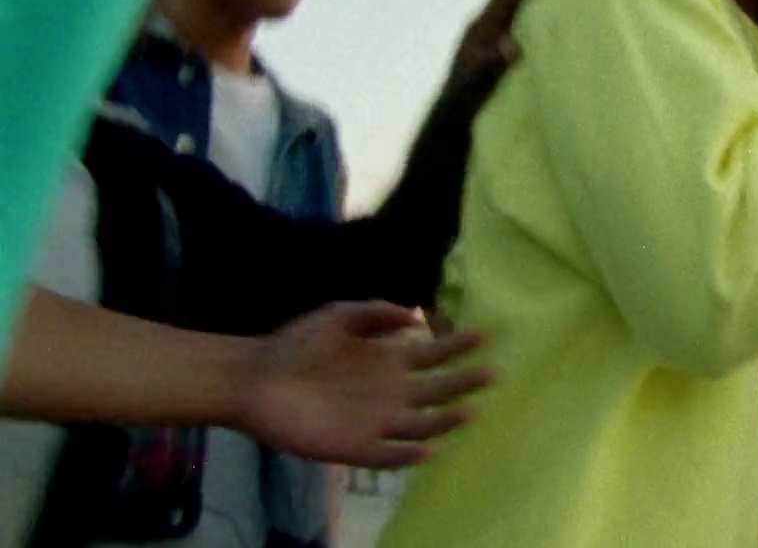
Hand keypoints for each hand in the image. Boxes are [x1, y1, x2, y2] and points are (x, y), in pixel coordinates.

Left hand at [235, 301, 491, 468]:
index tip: (484, 336)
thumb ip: (375, 312)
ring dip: (446, 421)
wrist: (255, 379)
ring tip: (468, 411)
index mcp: (390, 360)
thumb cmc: (296, 344)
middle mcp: (391, 392)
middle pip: (438, 390)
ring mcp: (375, 421)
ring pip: (422, 425)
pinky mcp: (355, 448)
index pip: (435, 354)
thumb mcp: (337, 316)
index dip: (459, 346)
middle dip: (466, 382)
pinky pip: (389, 456)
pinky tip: (429, 450)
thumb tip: (417, 316)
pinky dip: (410, 456)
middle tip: (492, 374)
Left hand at [441, 0, 564, 100]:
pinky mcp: (498, 39)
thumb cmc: (463, 107)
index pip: (504, 0)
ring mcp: (491, 30)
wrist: (450, 118)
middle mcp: (484, 23)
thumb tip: (511, 44)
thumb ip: (490, 68)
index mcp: (478, 31)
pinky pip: (519, 8)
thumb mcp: (474, 91)